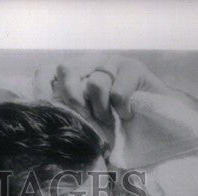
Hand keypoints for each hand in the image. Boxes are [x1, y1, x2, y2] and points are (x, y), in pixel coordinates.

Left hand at [50, 56, 171, 138]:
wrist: (155, 125)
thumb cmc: (115, 130)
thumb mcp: (85, 127)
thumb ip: (67, 118)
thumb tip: (44, 118)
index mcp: (73, 79)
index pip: (47, 71)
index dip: (42, 84)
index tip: (45, 106)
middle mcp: (90, 66)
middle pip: (68, 72)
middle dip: (75, 102)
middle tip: (88, 121)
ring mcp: (111, 64)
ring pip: (95, 83)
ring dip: (101, 110)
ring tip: (112, 120)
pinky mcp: (132, 68)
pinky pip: (117, 92)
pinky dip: (121, 109)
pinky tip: (127, 116)